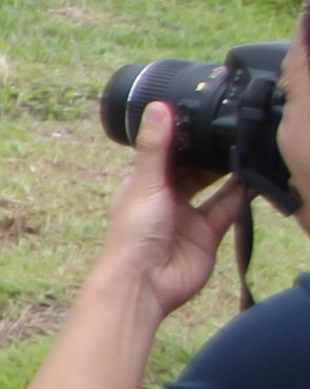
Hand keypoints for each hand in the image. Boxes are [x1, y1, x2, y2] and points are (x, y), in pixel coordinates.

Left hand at [106, 101, 249, 313]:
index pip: (166, 153)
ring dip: (230, 173)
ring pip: (215, 188)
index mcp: (144, 183)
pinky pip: (228, 210)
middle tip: (231, 133)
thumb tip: (158, 106)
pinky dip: (242, 196)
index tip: (204, 116)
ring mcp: (188, 215)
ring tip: (246, 152)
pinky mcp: (208, 234)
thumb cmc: (133, 235)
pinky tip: (254, 180)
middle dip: (210, 154)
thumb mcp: (146, 183)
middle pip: (194, 169)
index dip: (183, 137)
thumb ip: (155, 147)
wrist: (145, 283)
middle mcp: (166, 197)